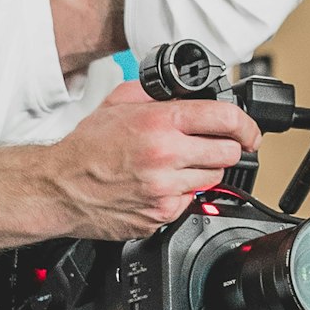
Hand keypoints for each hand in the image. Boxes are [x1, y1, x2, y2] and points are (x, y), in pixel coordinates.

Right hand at [47, 80, 261, 239]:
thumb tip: (190, 94)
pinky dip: (184, 191)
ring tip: (178, 163)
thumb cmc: (86, 148)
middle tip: (212, 144)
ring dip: (204, 169)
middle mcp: (165, 156)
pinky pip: (191, 200)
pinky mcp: (161, 215)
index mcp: (159, 124)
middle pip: (228, 153)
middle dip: (225, 147)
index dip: (246, 124)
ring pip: (214, 179)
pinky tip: (162, 182)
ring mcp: (165, 190)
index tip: (249, 130)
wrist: (59, 188)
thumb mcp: (120, 103)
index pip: (225, 120)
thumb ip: (159, 95)